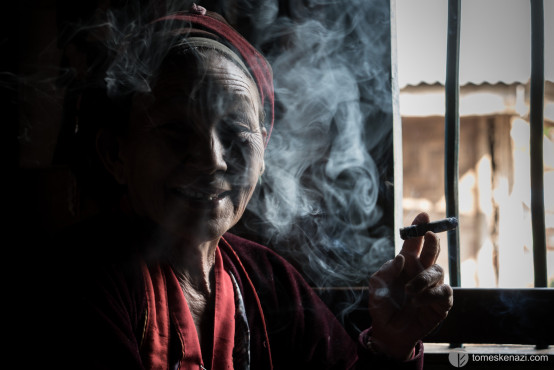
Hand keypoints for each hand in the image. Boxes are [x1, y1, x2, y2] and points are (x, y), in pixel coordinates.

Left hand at [367, 212, 452, 359]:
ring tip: (409, 292)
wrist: (388, 331)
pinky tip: (417, 301)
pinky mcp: (441, 302)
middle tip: (430, 235)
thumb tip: (402, 258)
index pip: (414, 243)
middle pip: (432, 251)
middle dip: (432, 241)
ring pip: (438, 271)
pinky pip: (444, 291)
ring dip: (423, 279)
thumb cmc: (382, 305)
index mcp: (406, 264)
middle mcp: (421, 272)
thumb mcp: (376, 286)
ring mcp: (433, 286)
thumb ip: (387, 270)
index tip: (423, 215)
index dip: (419, 228)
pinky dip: (430, 295)